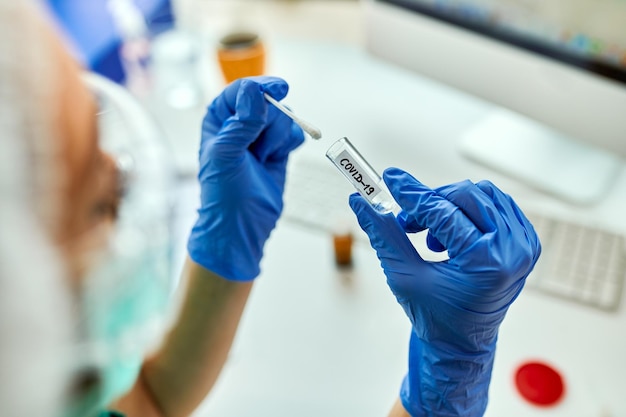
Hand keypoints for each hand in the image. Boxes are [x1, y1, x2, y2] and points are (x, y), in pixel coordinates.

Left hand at [188, 77, 303, 280]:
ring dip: (277, 139)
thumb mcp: (226, 155)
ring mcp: (260, 136)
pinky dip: (290, 144)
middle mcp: (239, 123)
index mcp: (219, 119)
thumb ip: (241, 122)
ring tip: (262, 159)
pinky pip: (294, 133)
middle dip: (268, 124)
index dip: (261, 87)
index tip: (280, 89)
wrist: (241, 226)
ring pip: (284, 117)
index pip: (242, 91)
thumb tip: (255, 91)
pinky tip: (276, 159)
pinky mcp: (277, 149)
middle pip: (268, 102)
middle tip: (257, 149)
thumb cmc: (224, 195)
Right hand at [349, 167, 540, 416]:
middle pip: (466, 195)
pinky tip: (452, 234)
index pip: (443, 211)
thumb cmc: (436, 318)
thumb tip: (361, 202)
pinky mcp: (525, 243)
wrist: (461, 344)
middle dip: (430, 203)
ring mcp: (523, 246)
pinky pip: (497, 205)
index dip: (411, 194)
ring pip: (482, 195)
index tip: (391, 179)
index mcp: (486, 263)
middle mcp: (513, 251)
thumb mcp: (403, 276)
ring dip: (449, 206)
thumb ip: (382, 233)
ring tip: (432, 236)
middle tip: (407, 223)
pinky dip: (469, 211)